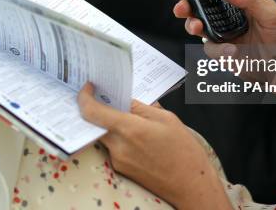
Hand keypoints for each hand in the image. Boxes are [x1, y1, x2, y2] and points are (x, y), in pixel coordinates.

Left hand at [78, 83, 230, 209]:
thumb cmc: (184, 152)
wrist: (191, 186)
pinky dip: (118, 136)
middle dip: (98, 108)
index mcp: (130, 130)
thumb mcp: (166, 119)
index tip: (88, 87)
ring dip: (110, 122)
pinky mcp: (121, 169)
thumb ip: (140, 108)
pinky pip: (113, 146)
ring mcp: (118, 160)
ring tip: (127, 114)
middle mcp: (119, 147)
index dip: (85, 97)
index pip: (92, 112)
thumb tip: (123, 99)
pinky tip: (135, 133)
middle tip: (108, 96)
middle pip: (94, 123)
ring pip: (104, 134)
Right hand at [173, 0, 275, 127]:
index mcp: (242, 2)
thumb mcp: (272, 13)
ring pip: (200, 29)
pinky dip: (218, 51)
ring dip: (194, 26)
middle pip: (202, 8)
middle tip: (181, 9)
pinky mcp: (225, 55)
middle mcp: (231, 18)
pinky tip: (232, 52)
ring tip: (197, 28)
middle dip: (187, 7)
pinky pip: (210, 50)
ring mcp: (226, 36)